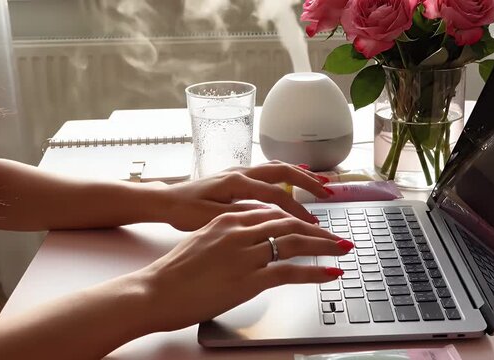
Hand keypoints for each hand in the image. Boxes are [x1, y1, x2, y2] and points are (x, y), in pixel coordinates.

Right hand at [138, 208, 351, 331]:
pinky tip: (330, 273)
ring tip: (343, 250)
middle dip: (319, 230)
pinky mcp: (249, 278)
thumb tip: (247, 243)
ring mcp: (246, 253)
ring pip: (296, 242)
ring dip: (324, 246)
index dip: (298, 218)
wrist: (154, 290)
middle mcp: (240, 230)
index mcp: (229, 219)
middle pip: (290, 223)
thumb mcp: (203, 242)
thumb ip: (228, 237)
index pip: (273, 213)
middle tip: (337, 238)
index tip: (313, 226)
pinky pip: (291, 271)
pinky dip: (315, 272)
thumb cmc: (173, 272)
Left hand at [160, 161, 329, 230]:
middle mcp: (241, 172)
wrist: (165, 201)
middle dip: (308, 180)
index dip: (296, 209)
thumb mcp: (211, 218)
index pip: (275, 195)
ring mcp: (239, 172)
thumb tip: (269, 217)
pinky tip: (295, 176)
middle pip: (282, 171)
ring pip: (277, 168)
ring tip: (320, 181)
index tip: (311, 222)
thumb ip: (241, 216)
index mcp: (236, 182)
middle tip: (328, 192)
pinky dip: (286, 174)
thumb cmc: (184, 211)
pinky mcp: (237, 176)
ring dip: (300, 174)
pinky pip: (268, 171)